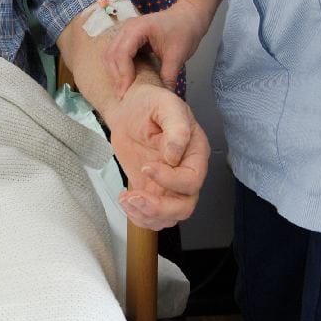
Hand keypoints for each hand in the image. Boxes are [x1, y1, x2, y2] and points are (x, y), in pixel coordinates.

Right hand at [104, 0, 206, 96]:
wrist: (188, 16)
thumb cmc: (184, 31)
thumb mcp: (178, 56)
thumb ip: (168, 77)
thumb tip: (164, 97)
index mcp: (139, 28)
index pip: (122, 52)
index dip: (123, 74)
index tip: (126, 91)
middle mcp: (128, 27)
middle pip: (111, 54)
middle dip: (116, 76)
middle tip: (122, 95)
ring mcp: (125, 31)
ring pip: (109, 54)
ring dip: (114, 72)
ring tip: (122, 89)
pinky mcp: (127, 37)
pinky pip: (115, 52)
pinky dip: (117, 66)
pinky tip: (125, 79)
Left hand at [104, 82, 209, 230]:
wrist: (129, 110)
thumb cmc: (151, 103)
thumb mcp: (165, 105)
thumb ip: (175, 127)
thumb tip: (175, 154)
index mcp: (195, 153)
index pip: (192, 179)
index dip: (170, 180)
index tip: (147, 167)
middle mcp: (186, 173)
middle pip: (185, 207)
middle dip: (159, 208)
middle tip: (134, 198)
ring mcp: (169, 186)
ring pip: (169, 217)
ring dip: (147, 215)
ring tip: (126, 200)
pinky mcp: (152, 191)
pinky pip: (152, 216)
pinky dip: (138, 216)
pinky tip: (125, 201)